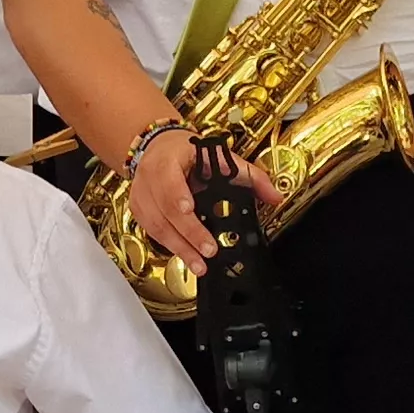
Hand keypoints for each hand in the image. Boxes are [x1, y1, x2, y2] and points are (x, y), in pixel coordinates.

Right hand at [124, 133, 274, 275]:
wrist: (157, 147)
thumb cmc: (187, 152)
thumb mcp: (219, 156)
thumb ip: (250, 176)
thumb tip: (275, 196)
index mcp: (168, 161)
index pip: (170, 180)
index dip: (177, 196)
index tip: (189, 209)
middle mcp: (150, 178)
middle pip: (164, 210)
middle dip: (187, 234)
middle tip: (207, 252)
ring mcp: (141, 196)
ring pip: (155, 226)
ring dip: (178, 248)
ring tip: (198, 265)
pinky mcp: (139, 210)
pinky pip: (151, 232)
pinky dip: (169, 245)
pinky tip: (185, 257)